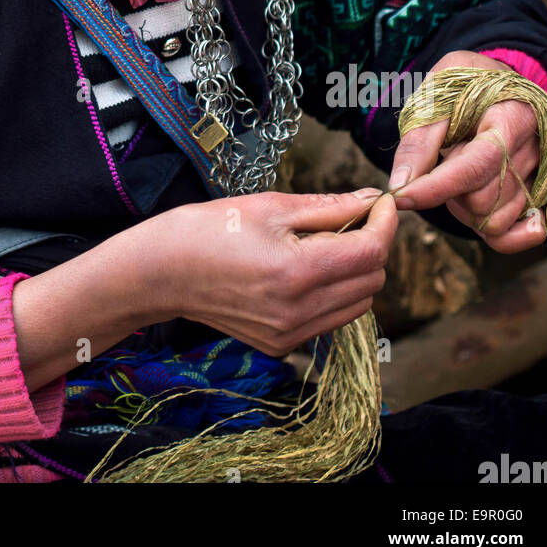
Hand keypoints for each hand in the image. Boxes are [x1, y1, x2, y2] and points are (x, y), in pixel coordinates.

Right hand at [148, 189, 396, 355]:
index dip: (385, 223)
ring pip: (358, 304)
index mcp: (299, 271)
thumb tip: (371, 200)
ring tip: (323, 245)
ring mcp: (291, 335)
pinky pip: (330, 320)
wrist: (162, 272)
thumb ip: (328, 206)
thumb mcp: (271, 205)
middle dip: (371, 245)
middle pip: (372, 280)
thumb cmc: (210, 228)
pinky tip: (304, 272)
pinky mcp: (281, 346)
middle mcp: (300, 311)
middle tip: (349, 218)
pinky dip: (332, 294)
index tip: (381, 203)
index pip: (372, 251)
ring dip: (354, 272)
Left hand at [387, 50, 543, 253]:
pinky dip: (492, 233)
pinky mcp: (539, 195)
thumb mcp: (435, 95)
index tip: (401, 195)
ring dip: (465, 208)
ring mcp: (540, 175)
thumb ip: (419, 140)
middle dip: (448, 191)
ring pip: (495, 221)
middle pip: (484, 198)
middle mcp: (534, 149)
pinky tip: (474, 212)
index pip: (480, 163)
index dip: (437, 185)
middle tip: (440, 162)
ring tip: (457, 175)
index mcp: (513, 115)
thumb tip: (400, 184)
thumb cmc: (463, 86)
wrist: (494, 82)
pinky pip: (519, 235)